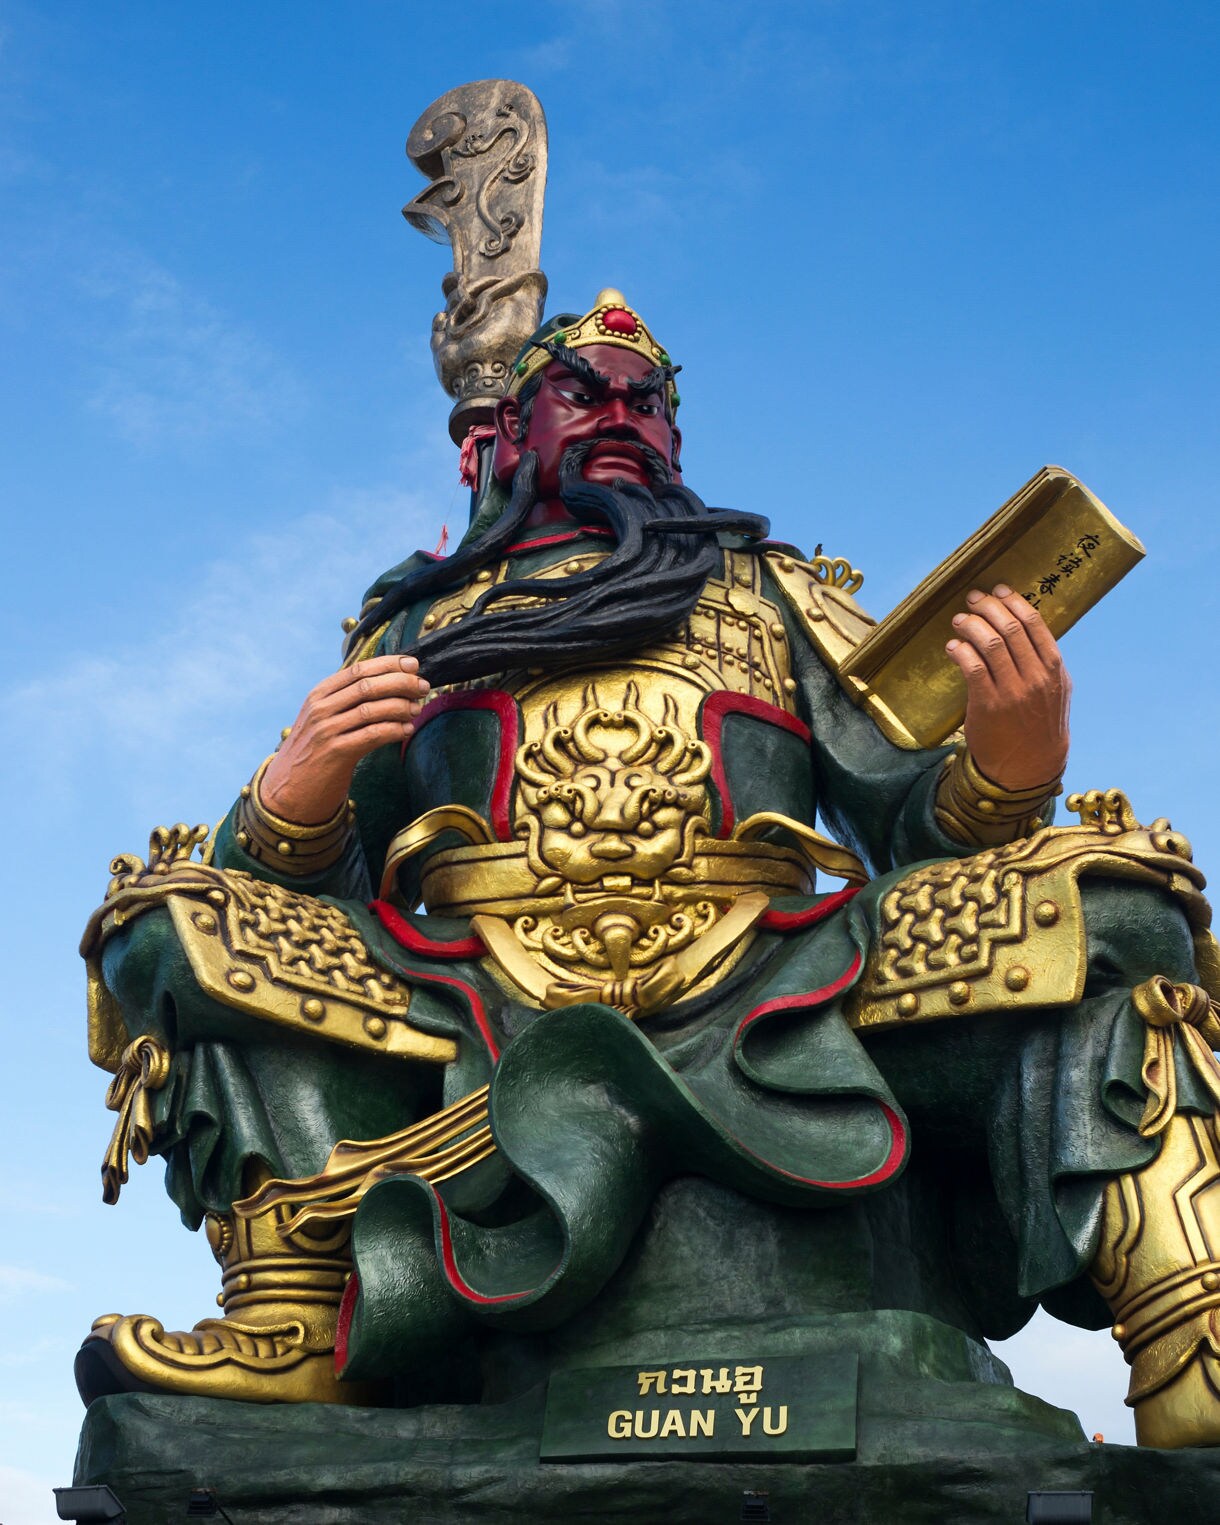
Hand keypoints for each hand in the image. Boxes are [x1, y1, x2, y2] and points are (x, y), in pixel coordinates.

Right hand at [260, 655, 429, 824]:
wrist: (289, 790)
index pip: (359, 669)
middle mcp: (321, 709)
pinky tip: (407, 729)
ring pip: (372, 709)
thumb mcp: (324, 719)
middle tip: (423, 687)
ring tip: (417, 709)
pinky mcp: (335, 753)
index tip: (413, 665)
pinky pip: (371, 735)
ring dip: (401, 706)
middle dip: (401, 683)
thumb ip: (348, 700)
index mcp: (320, 694)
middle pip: (368, 686)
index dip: (389, 664)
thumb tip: (392, 683)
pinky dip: (393, 730)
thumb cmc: (315, 751)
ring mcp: (326, 730)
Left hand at [946, 584, 1070, 790]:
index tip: (998, 590)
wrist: (1030, 766)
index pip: (1033, 623)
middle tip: (973, 599)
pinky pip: (972, 667)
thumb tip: (1024, 626)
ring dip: (971, 625)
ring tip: (960, 620)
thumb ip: (1042, 661)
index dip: (1013, 601)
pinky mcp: (988, 706)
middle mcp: (1035, 678)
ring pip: (990, 643)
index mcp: (1053, 669)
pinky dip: (960, 651)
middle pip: (1009, 628)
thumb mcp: (1053, 691)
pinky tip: (953, 647)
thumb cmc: (1039, 724)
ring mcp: (1012, 692)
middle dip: (988, 607)